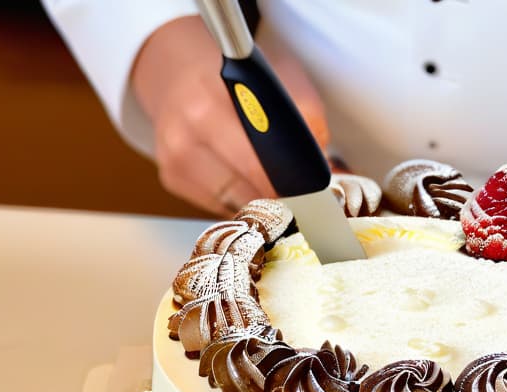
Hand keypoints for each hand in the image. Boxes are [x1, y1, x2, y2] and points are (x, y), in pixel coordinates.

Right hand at [131, 16, 328, 215]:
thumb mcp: (280, 80)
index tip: (316, 196)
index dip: (293, 182)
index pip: (260, 159)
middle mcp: (185, 131)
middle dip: (284, 197)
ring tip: (281, 194)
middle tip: (308, 202)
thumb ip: (308, 120)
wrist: (179, 71)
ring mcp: (175, 157)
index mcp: (210, 100)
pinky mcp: (172, 177)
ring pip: (236, 202)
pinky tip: (250, 187)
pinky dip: (240, 201)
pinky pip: (218, 205)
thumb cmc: (236, 80)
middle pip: (249, 186)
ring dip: (264, 204)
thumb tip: (334, 173)